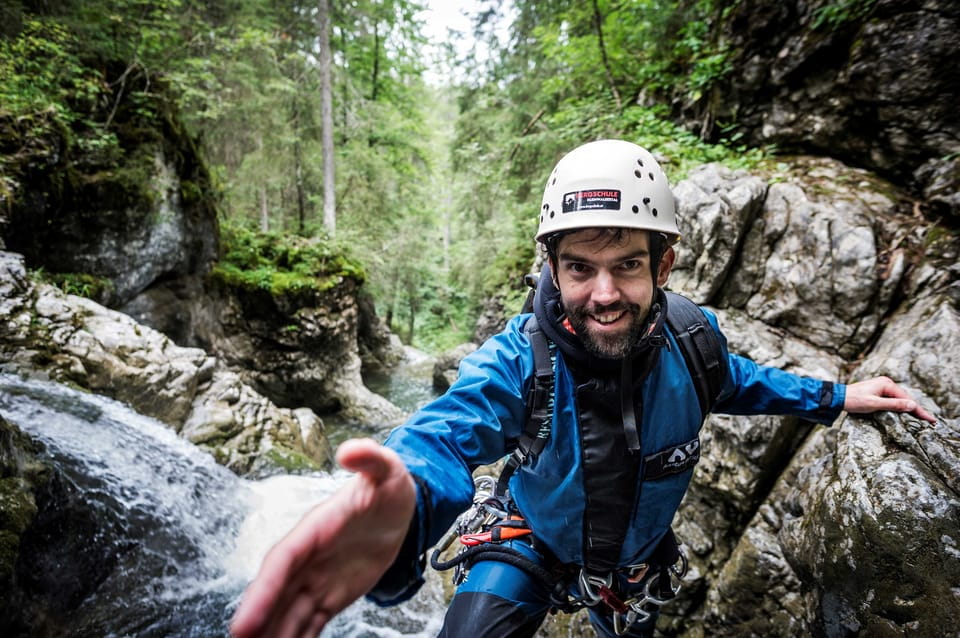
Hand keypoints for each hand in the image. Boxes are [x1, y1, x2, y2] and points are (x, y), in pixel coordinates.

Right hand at [230, 438, 416, 637]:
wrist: (397, 504)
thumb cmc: (388, 483)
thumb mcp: (386, 467)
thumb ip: (370, 458)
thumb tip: (350, 448)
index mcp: (314, 529)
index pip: (282, 562)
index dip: (263, 592)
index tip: (243, 624)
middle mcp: (308, 558)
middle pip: (277, 594)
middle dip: (258, 621)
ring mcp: (317, 579)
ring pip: (289, 613)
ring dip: (273, 635)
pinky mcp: (331, 596)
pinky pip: (310, 623)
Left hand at [843, 376, 935, 423]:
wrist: (837, 397)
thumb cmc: (853, 400)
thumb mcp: (874, 404)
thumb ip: (893, 405)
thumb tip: (911, 405)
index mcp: (887, 384)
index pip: (908, 400)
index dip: (920, 411)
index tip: (930, 420)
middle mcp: (886, 383)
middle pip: (906, 399)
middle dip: (917, 410)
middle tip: (930, 421)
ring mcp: (882, 387)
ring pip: (900, 399)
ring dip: (910, 409)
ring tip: (922, 418)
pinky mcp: (878, 391)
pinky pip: (893, 400)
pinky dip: (901, 407)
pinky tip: (906, 413)